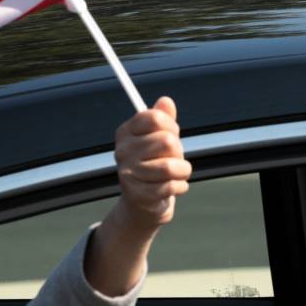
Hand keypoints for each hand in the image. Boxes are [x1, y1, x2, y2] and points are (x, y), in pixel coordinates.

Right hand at [113, 96, 190, 228]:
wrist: (142, 204)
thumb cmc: (154, 165)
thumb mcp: (158, 138)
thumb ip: (163, 119)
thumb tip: (166, 101)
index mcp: (125, 132)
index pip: (154, 117)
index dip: (170, 126)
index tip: (171, 134)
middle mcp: (122, 151)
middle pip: (167, 141)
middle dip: (178, 151)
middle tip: (173, 158)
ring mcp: (128, 174)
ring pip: (171, 166)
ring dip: (183, 170)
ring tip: (178, 173)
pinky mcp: (138, 195)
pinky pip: (171, 186)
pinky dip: (180, 186)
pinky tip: (174, 186)